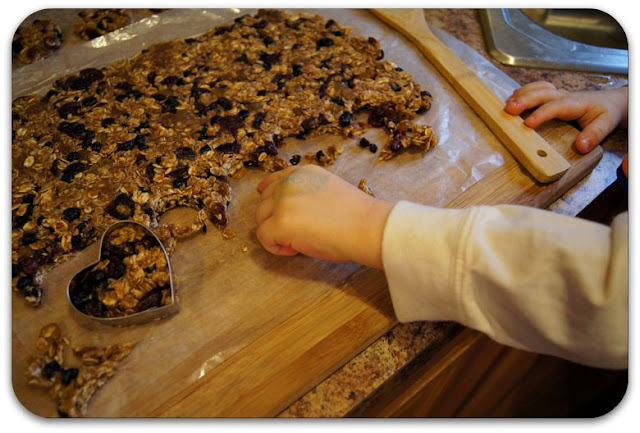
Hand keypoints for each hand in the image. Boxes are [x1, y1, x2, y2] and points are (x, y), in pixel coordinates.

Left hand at [255, 165, 392, 268]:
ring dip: (274, 233)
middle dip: (274, 219)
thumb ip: (306, 191)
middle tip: (298, 233)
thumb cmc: (355, 216)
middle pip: (264, 203)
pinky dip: (276, 247)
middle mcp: (289, 182)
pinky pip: (264, 237)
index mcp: (302, 173)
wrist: (367, 227)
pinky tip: (295, 250)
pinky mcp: (280, 222)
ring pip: (261, 219)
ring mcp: (282, 201)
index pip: (274, 181)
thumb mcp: (327, 189)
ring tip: (298, 242)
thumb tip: (286, 209)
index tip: (274, 210)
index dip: (270, 197)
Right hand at [504, 81, 627, 152]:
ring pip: (538, 88)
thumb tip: (580, 147)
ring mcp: (557, 94)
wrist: (610, 102)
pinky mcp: (552, 96)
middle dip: (525, 100)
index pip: (556, 106)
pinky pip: (536, 89)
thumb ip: (594, 135)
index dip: (541, 114)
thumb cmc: (606, 113)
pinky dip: (523, 92)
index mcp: (576, 103)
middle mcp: (564, 95)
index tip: (527, 124)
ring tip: (506, 105)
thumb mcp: (606, 124)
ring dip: (521, 95)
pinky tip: (512, 100)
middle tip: (508, 109)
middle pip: (542, 93)